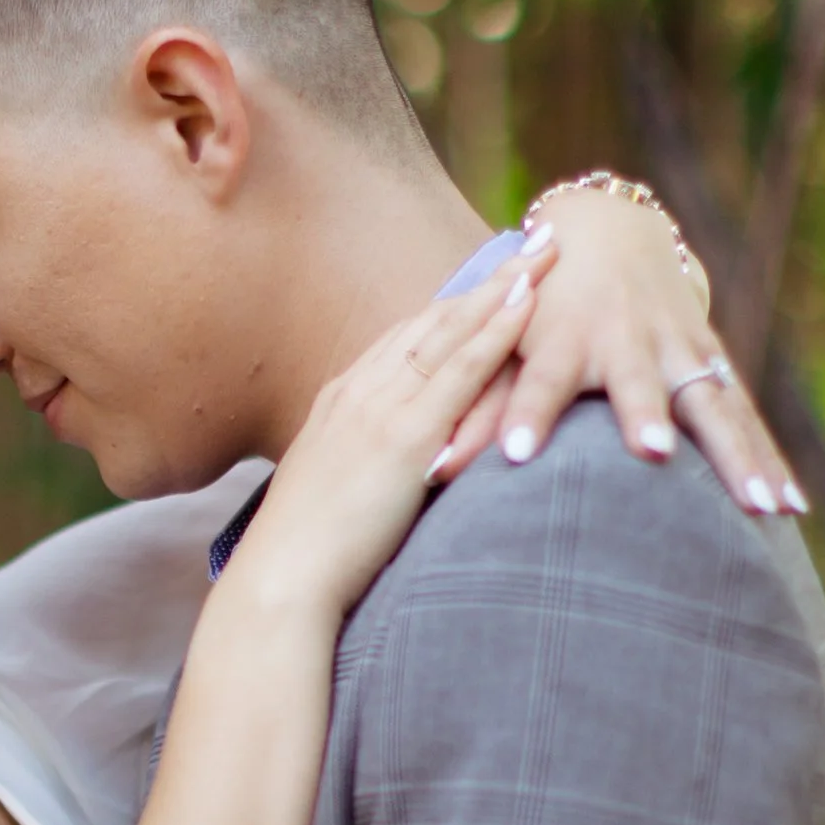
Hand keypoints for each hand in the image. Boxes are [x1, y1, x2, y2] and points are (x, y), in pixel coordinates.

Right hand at [225, 243, 554, 630]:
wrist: (280, 581)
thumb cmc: (304, 558)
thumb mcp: (332, 495)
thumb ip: (366, 471)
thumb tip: (395, 478)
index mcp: (340, 402)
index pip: (405, 340)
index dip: (451, 307)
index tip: (486, 281)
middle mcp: (359, 391)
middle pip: (433, 320)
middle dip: (485, 280)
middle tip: (532, 244)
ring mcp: (380, 408)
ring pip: (451, 331)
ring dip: (502, 288)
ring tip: (545, 254)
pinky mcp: (405, 435)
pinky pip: (460, 370)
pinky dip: (495, 331)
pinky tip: (527, 304)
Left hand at [460, 181, 802, 514]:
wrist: (613, 235)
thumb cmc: (544, 308)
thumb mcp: (509, 345)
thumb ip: (475, 409)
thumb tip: (426, 471)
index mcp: (565, 337)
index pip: (538, 376)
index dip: (527, 412)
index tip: (514, 456)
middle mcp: (627, 340)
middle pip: (640, 384)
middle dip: (649, 416)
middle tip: (651, 452)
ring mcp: (680, 349)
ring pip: (712, 405)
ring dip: (736, 455)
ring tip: (759, 508)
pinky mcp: (715, 364)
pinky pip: (748, 420)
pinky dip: (771, 461)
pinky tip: (793, 510)